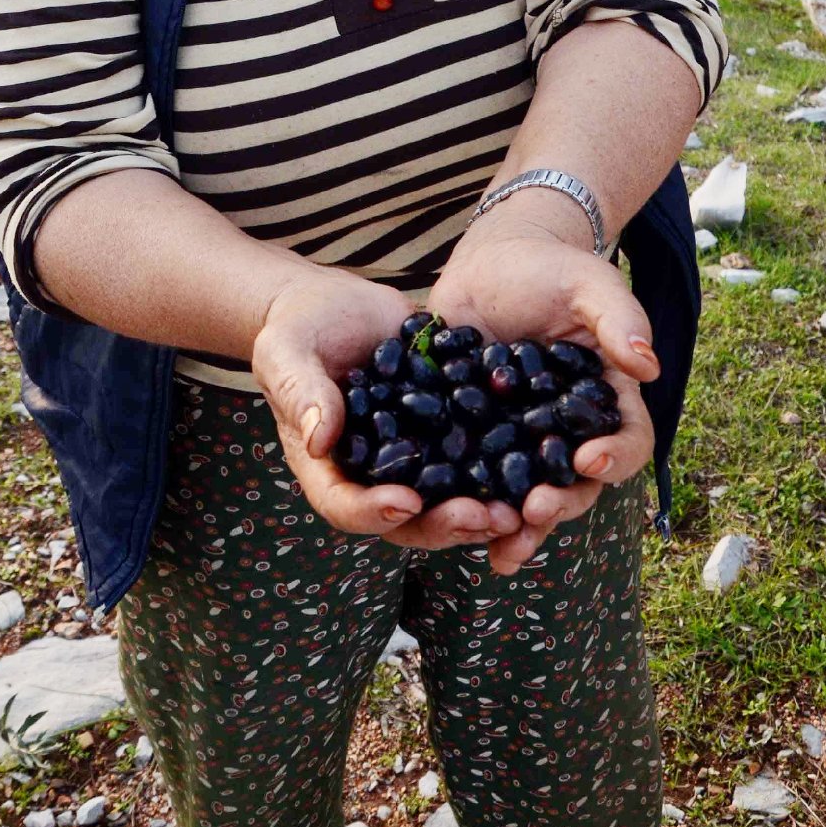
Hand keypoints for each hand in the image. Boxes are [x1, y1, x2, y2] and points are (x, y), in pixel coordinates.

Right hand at [252, 270, 523, 554]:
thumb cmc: (296, 331)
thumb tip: (320, 437)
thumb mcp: (287, 354)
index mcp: (329, 468)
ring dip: (484, 507)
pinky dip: (504, 464)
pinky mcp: (446, 426)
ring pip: (449, 496)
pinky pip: (474, 454)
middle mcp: (375, 474)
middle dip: (447, 523)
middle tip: (485, 517)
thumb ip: (301, 392)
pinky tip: (538, 458)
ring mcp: (415, 455)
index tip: (406, 502)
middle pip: (409, 518)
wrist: (333, 304)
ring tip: (521, 507)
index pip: (346, 506)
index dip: (375, 512)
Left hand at [428, 202, 658, 573]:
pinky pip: (475, 480)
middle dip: (560, 504)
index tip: (590, 460)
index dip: (616, 457)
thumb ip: (617, 316)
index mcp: (607, 401)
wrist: (489, 264)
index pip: (628, 440)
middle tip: (535, 508)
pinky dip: (466, 505)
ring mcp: (521, 441)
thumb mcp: (586, 282)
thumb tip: (646, 363)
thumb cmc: (549, 269)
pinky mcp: (476, 441)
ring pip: (526, 496)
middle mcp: (569, 433)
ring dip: (516, 525)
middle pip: (577, 485)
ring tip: (498, 544)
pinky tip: (447, 520)